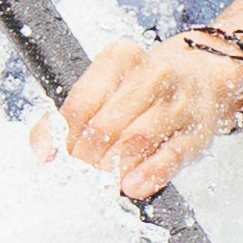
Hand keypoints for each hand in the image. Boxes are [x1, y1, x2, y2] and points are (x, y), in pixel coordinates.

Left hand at [54, 31, 242, 201]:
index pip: (81, 103)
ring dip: (111, 168)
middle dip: (85, 158)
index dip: (62, 137)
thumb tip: (42, 151)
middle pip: (106, 125)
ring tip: (98, 183)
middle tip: (77, 176)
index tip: (52, 159)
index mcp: (122, 57)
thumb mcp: (103, 88)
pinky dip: (148, 174)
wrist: (200, 81)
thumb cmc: (141, 89)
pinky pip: (170, 157)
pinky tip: (132, 185)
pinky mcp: (197, 133)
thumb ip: (65, 117)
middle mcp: (155, 74)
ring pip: (135, 140)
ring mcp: (179, 104)